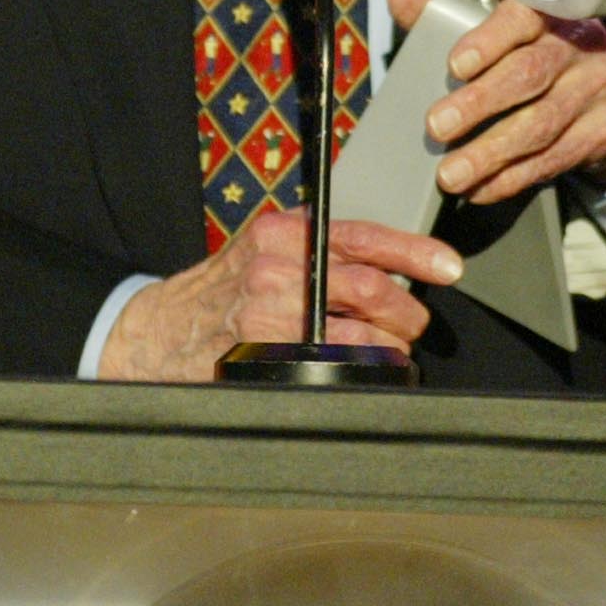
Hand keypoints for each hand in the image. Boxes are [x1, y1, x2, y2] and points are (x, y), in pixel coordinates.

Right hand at [96, 211, 463, 381]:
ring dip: (389, 349)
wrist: (156, 332)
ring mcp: (270, 313)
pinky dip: (360, 373)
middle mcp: (278, 266)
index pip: (364, 235)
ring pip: (361, 333)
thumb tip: (386, 265)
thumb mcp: (262, 249)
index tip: (448, 267)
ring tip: (389, 353)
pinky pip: (336, 368)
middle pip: (372, 289)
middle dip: (407, 314)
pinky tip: (362, 373)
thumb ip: (315, 248)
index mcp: (284, 231)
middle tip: (412, 326)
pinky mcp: (266, 355)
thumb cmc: (220, 291)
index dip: (415, 253)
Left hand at [393, 0, 605, 204]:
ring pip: (541, 123)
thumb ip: (448, 16)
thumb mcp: (499, 33)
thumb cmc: (536, 59)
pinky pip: (554, 158)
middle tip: (437, 127)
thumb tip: (399, 1)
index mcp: (550, 11)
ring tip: (450, 174)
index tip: (454, 66)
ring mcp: (600, 86)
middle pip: (528, 73)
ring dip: (490, 153)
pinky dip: (511, 178)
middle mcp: (581, 43)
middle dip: (479, 103)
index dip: (487, 40)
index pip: (520, 17)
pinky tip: (480, 188)